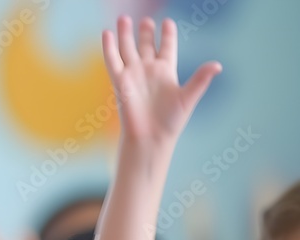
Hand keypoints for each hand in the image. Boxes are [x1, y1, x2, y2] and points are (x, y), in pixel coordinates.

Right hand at [102, 17, 220, 147]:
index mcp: (166, 71)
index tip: (168, 22)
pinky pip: (112, 60)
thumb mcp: (189, 97)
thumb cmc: (171, 121)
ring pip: (127, 48)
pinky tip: (106, 34)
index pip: (167, 47)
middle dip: (144, 32)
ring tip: (123, 18)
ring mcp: (133, 74)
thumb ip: (201, 79)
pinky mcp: (120, 81)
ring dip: (125, 34)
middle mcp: (148, 70)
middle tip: (145, 20)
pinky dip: (108, 47)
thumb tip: (217, 65)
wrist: (151, 137)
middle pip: (145, 45)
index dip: (167, 35)